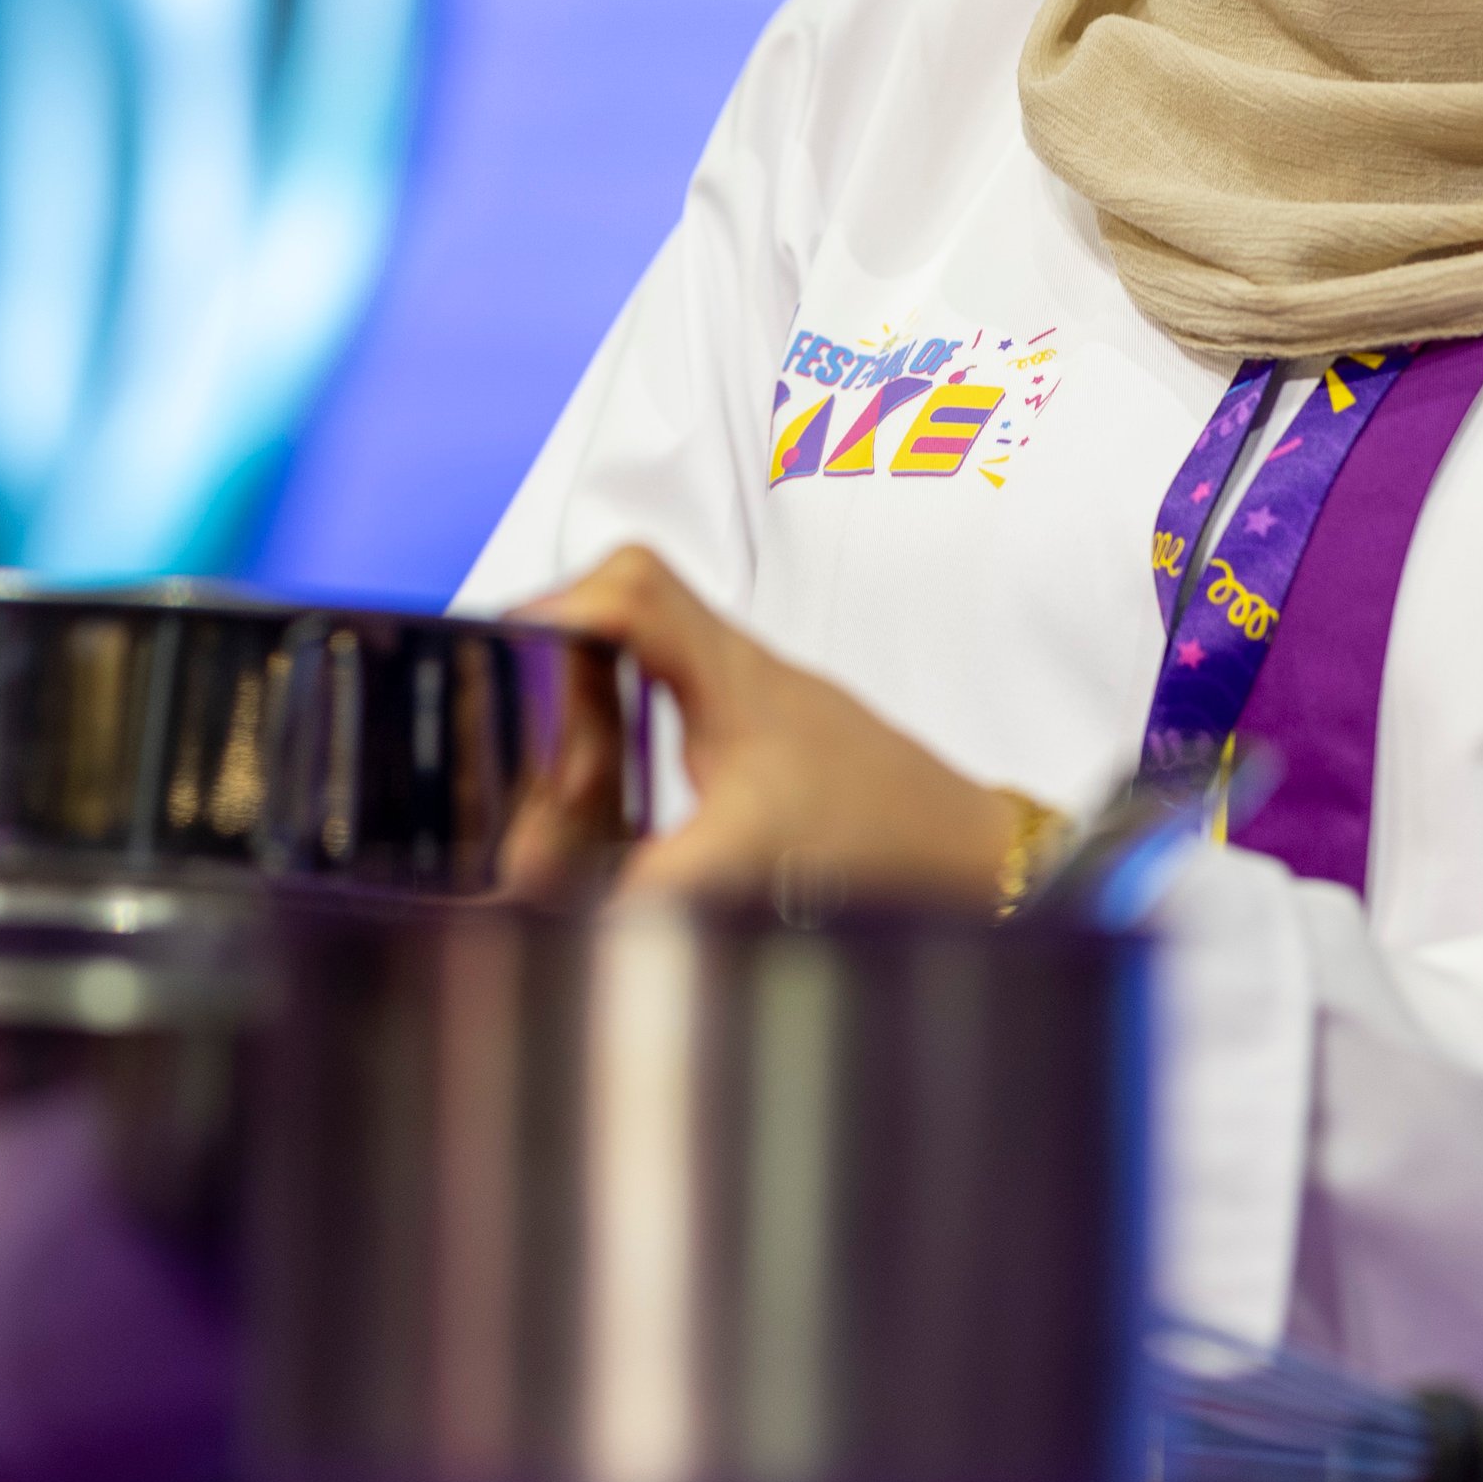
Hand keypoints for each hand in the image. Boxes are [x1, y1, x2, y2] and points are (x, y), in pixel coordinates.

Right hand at [520, 544, 1027, 905]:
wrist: (976, 860)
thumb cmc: (877, 848)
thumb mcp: (738, 875)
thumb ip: (629, 888)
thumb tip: (527, 894)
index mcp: (730, 677)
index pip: (634, 587)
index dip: (557, 606)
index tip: (506, 662)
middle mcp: (737, 668)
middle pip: (621, 603)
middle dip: (555, 665)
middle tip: (530, 742)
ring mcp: (749, 694)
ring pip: (640, 651)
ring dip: (587, 707)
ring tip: (567, 786)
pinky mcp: (755, 730)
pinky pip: (664, 698)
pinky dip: (622, 741)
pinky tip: (614, 812)